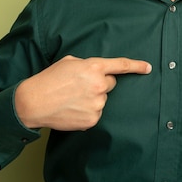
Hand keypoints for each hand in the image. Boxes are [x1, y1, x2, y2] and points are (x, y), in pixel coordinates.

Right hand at [14, 55, 151, 130]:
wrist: (34, 102)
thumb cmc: (49, 79)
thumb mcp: (69, 62)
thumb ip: (87, 65)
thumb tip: (96, 71)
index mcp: (94, 67)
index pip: (121, 65)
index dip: (136, 66)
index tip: (147, 68)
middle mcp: (99, 84)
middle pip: (110, 84)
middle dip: (100, 84)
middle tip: (81, 86)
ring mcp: (97, 103)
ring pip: (102, 99)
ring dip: (92, 98)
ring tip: (72, 98)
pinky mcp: (93, 119)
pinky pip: (96, 113)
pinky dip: (87, 112)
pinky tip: (73, 109)